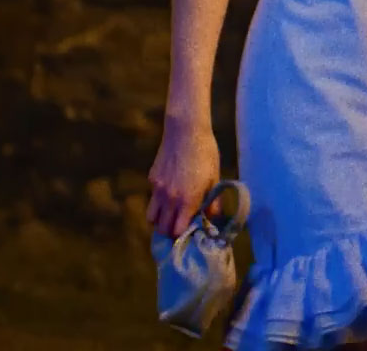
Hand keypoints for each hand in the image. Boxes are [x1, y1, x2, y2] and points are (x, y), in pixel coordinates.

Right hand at [146, 119, 220, 237]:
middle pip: (162, 228)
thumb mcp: (214, 177)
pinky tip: (170, 197)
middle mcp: (169, 198)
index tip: (191, 233)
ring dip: (160, 221)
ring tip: (172, 216)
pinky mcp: (151, 179)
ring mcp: (158, 189)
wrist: (186, 131)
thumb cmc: (206, 153)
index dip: (183, 235)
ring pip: (151, 217)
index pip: (177, 230)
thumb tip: (213, 218)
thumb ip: (212, 201)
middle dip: (170, 232)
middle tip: (181, 228)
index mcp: (188, 199)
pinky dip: (158, 204)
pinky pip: (152, 199)